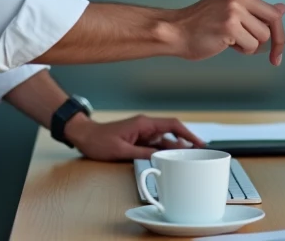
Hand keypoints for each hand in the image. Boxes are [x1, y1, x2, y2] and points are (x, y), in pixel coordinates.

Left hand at [66, 113, 205, 160]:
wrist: (85, 136)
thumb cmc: (99, 141)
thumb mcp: (121, 150)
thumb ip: (142, 153)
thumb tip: (161, 157)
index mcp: (143, 124)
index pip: (172, 125)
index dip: (188, 133)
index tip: (199, 142)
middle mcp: (146, 126)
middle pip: (172, 132)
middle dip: (186, 142)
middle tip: (198, 154)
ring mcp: (143, 132)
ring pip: (165, 140)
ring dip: (175, 148)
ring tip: (187, 159)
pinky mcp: (139, 139)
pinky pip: (156, 145)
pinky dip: (164, 151)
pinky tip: (171, 159)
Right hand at [169, 0, 284, 64]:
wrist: (177, 31)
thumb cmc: (203, 23)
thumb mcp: (231, 9)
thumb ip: (256, 9)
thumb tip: (281, 9)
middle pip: (274, 18)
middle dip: (278, 40)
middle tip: (276, 56)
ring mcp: (233, 9)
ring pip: (264, 36)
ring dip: (252, 45)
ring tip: (232, 39)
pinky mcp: (230, 26)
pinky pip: (252, 46)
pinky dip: (243, 51)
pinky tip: (226, 43)